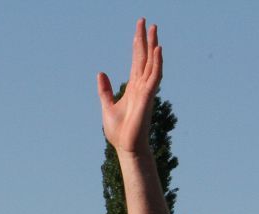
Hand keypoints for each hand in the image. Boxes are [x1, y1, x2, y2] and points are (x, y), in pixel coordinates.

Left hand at [98, 18, 160, 154]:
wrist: (126, 147)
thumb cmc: (119, 131)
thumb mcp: (107, 105)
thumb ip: (105, 90)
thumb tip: (101, 73)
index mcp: (133, 86)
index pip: (137, 60)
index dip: (137, 44)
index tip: (139, 29)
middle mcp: (141, 85)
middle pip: (145, 57)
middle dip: (145, 39)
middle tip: (146, 21)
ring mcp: (146, 90)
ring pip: (151, 63)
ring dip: (153, 45)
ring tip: (153, 29)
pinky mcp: (148, 97)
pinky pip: (154, 76)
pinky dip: (157, 63)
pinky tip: (157, 49)